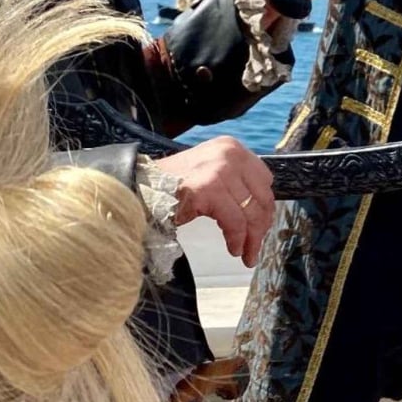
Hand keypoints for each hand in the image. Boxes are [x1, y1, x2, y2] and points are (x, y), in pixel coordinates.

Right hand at [159, 136, 275, 266]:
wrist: (136, 187)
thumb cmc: (170, 185)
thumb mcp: (208, 172)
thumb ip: (233, 182)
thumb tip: (259, 210)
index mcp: (231, 147)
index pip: (264, 180)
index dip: (265, 207)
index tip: (261, 226)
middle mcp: (229, 154)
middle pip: (261, 197)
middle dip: (261, 226)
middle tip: (255, 247)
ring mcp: (220, 170)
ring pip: (251, 211)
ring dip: (252, 238)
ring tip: (246, 254)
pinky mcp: (209, 189)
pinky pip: (234, 222)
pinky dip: (236, 239)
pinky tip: (233, 249)